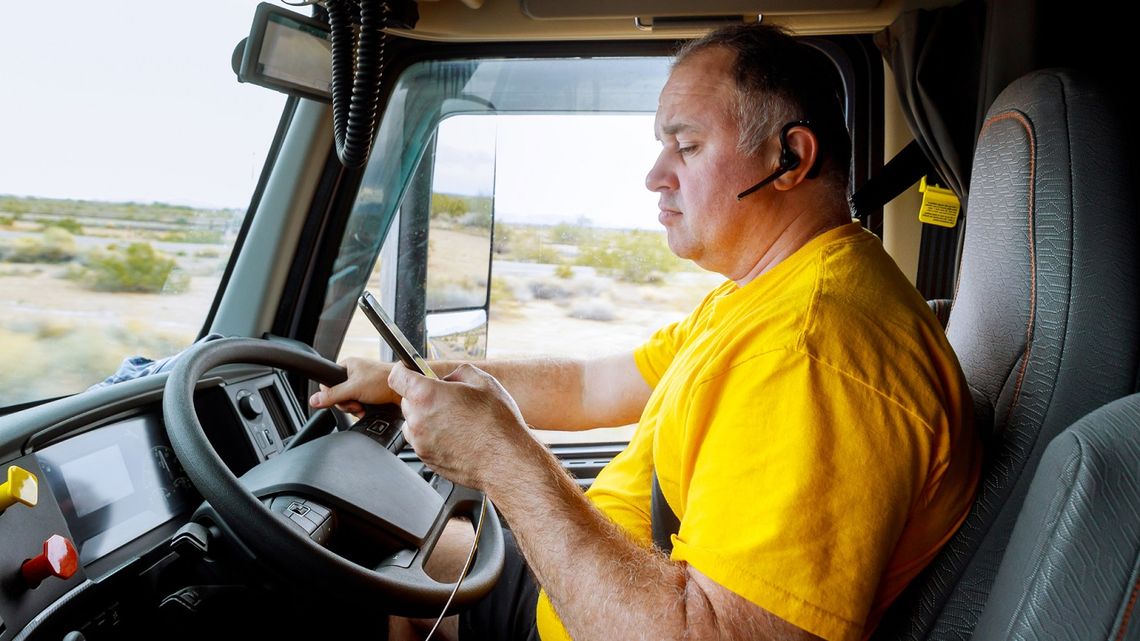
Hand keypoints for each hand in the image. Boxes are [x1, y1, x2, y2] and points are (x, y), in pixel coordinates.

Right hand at [308, 356, 398, 416]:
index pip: (328, 383)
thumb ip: (333, 395)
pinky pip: (358, 405)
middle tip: (357, 403)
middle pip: (338, 395)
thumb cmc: (383, 381)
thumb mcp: (353, 389)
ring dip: (355, 408)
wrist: (404, 390)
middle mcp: (353, 374)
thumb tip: (314, 400)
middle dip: (347, 404)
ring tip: (364, 406)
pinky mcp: (369, 394)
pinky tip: (368, 409)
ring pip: (348, 402)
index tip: (343, 399)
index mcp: (347, 366)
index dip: (333, 395)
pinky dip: (361, 409)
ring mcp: (361, 384)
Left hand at [388, 362, 530, 489]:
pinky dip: (432, 436)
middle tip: (448, 399)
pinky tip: (456, 435)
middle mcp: (418, 419)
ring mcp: (420, 442)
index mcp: (427, 395)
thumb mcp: (484, 382)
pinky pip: (421, 441)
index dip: (404, 370)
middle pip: (406, 400)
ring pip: (412, 422)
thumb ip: (458, 373)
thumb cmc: (497, 424)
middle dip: (423, 396)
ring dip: (426, 418)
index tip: (409, 371)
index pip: (397, 376)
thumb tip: (449, 378)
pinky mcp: (426, 459)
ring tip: (454, 420)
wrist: (504, 460)